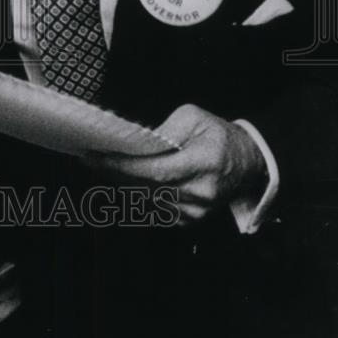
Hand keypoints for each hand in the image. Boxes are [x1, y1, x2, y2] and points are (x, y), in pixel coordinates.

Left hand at [84, 103, 266, 224]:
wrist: (248, 162)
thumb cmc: (218, 135)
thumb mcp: (194, 117)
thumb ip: (165, 130)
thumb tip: (137, 143)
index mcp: (202, 162)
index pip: (154, 170)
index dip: (122, 167)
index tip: (95, 158)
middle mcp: (200, 191)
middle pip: (146, 188)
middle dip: (114, 174)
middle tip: (90, 161)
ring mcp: (197, 210)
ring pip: (148, 201)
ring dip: (122, 186)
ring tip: (102, 169)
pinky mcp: (192, 220)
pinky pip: (156, 211)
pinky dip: (137, 197)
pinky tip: (124, 183)